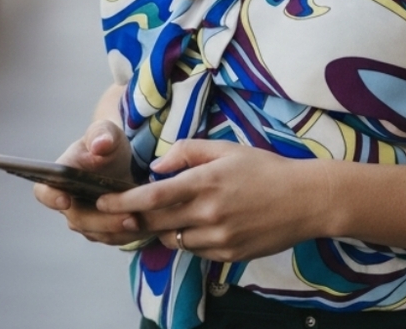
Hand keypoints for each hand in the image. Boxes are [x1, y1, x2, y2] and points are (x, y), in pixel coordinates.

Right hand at [33, 119, 138, 243]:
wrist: (119, 159)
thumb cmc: (106, 143)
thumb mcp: (106, 131)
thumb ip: (101, 134)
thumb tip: (100, 144)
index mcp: (61, 175)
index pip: (45, 191)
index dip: (51, 198)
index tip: (66, 200)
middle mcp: (67, 201)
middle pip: (77, 219)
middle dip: (102, 220)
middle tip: (128, 217)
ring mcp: (83, 217)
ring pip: (95, 232)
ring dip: (116, 230)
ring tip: (140, 222)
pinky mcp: (100, 227)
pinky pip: (110, 236)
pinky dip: (127, 234)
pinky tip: (146, 227)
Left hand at [96, 139, 333, 260]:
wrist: (304, 200)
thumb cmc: (265, 168)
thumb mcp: (227, 149)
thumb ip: (189, 151)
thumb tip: (158, 165)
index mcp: (205, 182)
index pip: (153, 196)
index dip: (123, 201)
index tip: (101, 200)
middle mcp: (207, 213)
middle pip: (155, 222)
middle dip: (133, 218)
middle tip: (119, 212)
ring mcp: (217, 238)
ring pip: (173, 239)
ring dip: (164, 227)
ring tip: (173, 212)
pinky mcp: (227, 256)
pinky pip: (194, 250)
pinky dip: (188, 238)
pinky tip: (201, 224)